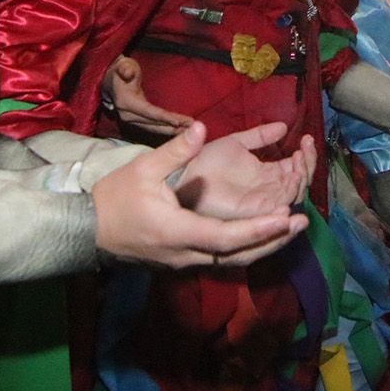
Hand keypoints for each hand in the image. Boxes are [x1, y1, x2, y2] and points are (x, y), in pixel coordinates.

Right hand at [90, 122, 306, 266]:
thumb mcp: (143, 169)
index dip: (257, 230)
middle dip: (272, 241)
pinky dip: (246, 248)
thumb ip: (175, 151)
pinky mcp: (182, 262)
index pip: (226, 238)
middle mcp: (186, 255)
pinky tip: (262, 235)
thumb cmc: (115, 198)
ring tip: (290, 229)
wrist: (86, 230)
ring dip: (263, 246)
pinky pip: (222, 260)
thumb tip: (201, 127)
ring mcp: (184, 263)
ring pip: (232, 261)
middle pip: (238, 256)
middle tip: (302, 223)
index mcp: (179, 232)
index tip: (284, 218)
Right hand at [105, 56, 193, 135]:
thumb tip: (127, 72)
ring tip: (190, 130)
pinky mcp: (137, 122)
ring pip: (155, 129)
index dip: (165, 118)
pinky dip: (166, 130)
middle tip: (193, 126)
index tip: (181, 122)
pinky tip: (179, 131)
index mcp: (126, 103)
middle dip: (174, 126)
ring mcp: (132, 121)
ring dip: (172, 131)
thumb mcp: (124, 66)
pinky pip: (153, 128)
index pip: (150, 112)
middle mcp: (128, 116)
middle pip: (154, 124)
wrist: (111, 80)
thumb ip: (126, 69)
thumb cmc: (121, 70)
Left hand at [174, 122, 314, 219]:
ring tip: (300, 157)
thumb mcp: (237, 142)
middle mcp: (268, 190)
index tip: (307, 138)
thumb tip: (284, 126)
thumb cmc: (204, 161)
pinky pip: (280, 206)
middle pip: (299, 182)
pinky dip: (291, 191)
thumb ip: (260, 136)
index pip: (294, 168)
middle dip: (308, 164)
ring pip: (294, 193)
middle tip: (305, 147)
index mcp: (266, 174)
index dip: (305, 156)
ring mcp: (263, 201)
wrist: (184, 174)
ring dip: (303, 175)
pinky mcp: (255, 211)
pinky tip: (294, 174)